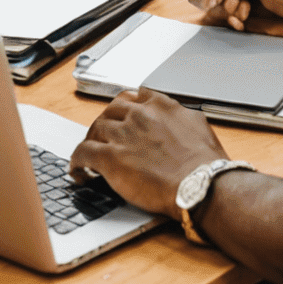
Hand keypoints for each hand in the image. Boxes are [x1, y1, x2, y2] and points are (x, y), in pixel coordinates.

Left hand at [69, 88, 226, 216]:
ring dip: (91, 140)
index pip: (133, 97)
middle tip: (105, 137)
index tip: (123, 119)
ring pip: (95, 129)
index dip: (125, 109)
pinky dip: (77, 161)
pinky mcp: (109, 158)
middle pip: (111, 110)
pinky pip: (83, 152)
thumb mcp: (198, 127)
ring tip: (91, 155)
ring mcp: (122, 135)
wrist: (200, 186)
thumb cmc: (205, 165)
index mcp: (160, 105)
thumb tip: (181, 119)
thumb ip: (182, 117)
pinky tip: (78, 170)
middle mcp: (138, 115)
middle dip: (106, 123)